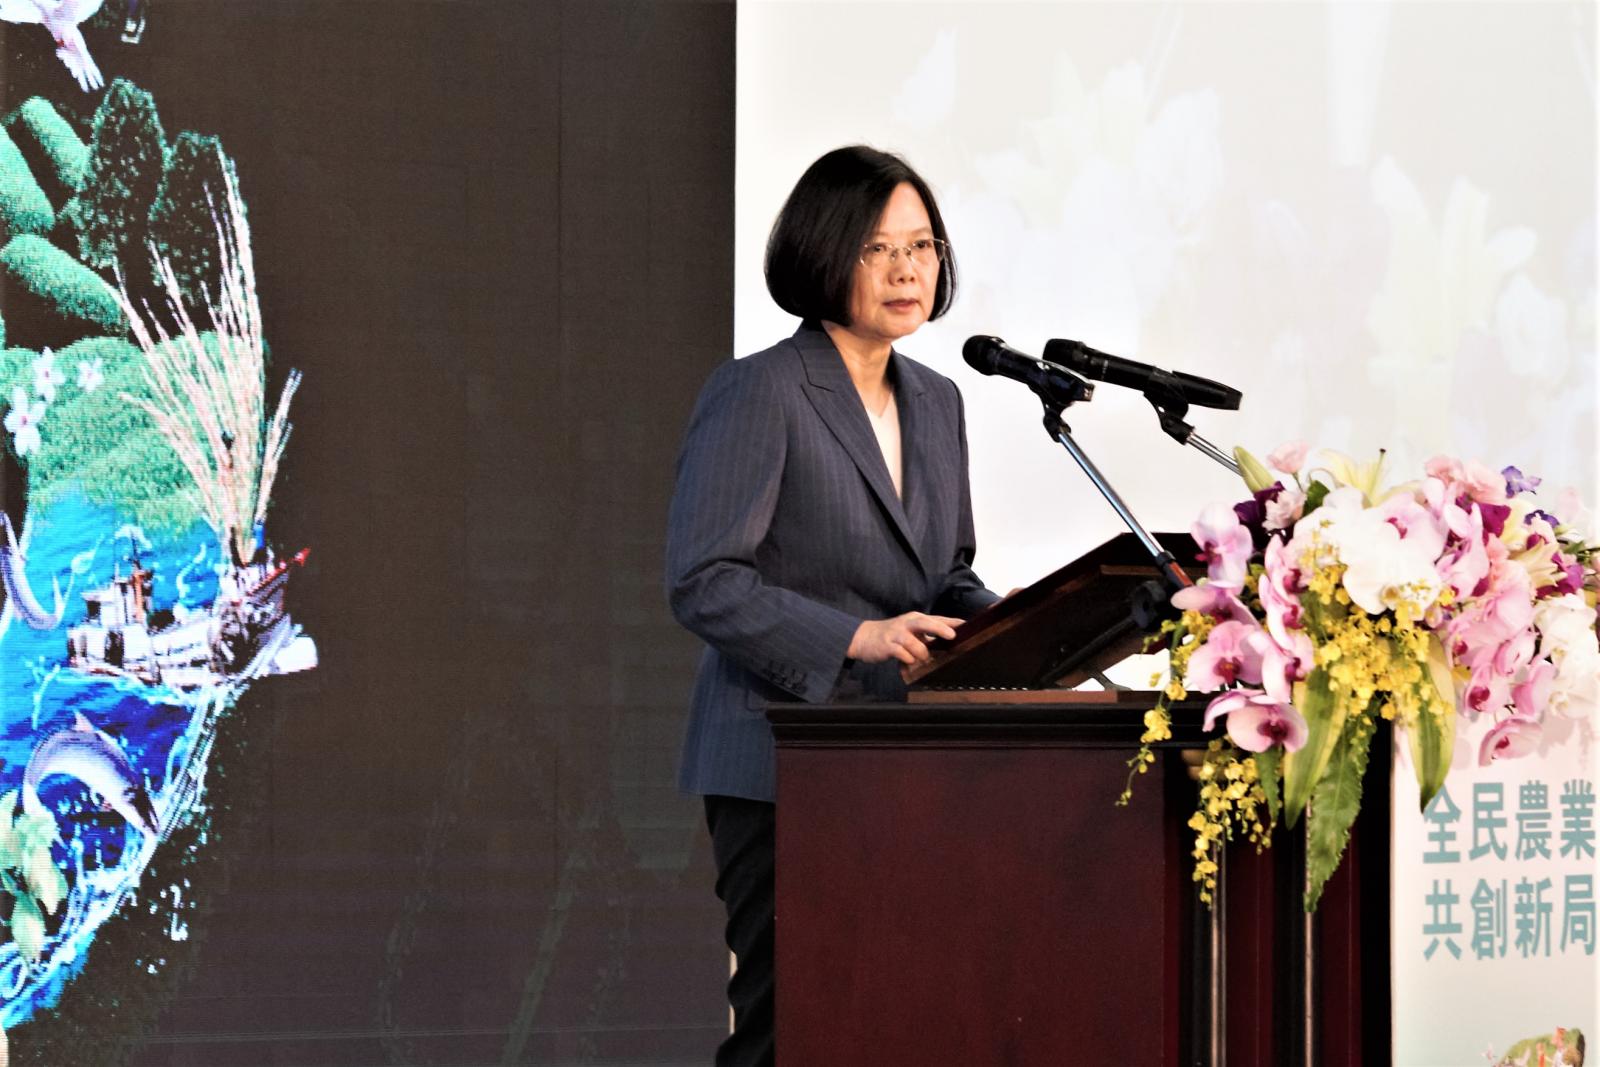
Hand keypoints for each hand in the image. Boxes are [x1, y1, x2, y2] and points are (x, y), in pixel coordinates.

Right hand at [847, 612, 962, 667]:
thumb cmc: (893, 635)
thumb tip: (949, 643)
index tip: (966, 625)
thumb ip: (927, 635)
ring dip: (921, 654)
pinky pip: (901, 654)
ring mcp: (896, 634)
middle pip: (925, 623)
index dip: (951, 622)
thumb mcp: (910, 631)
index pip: (937, 618)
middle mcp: (907, 623)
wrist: (864, 637)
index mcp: (915, 619)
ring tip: (920, 659)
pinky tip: (907, 662)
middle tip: (952, 636)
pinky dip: (908, 659)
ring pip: (914, 644)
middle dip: (939, 628)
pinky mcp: (887, 645)